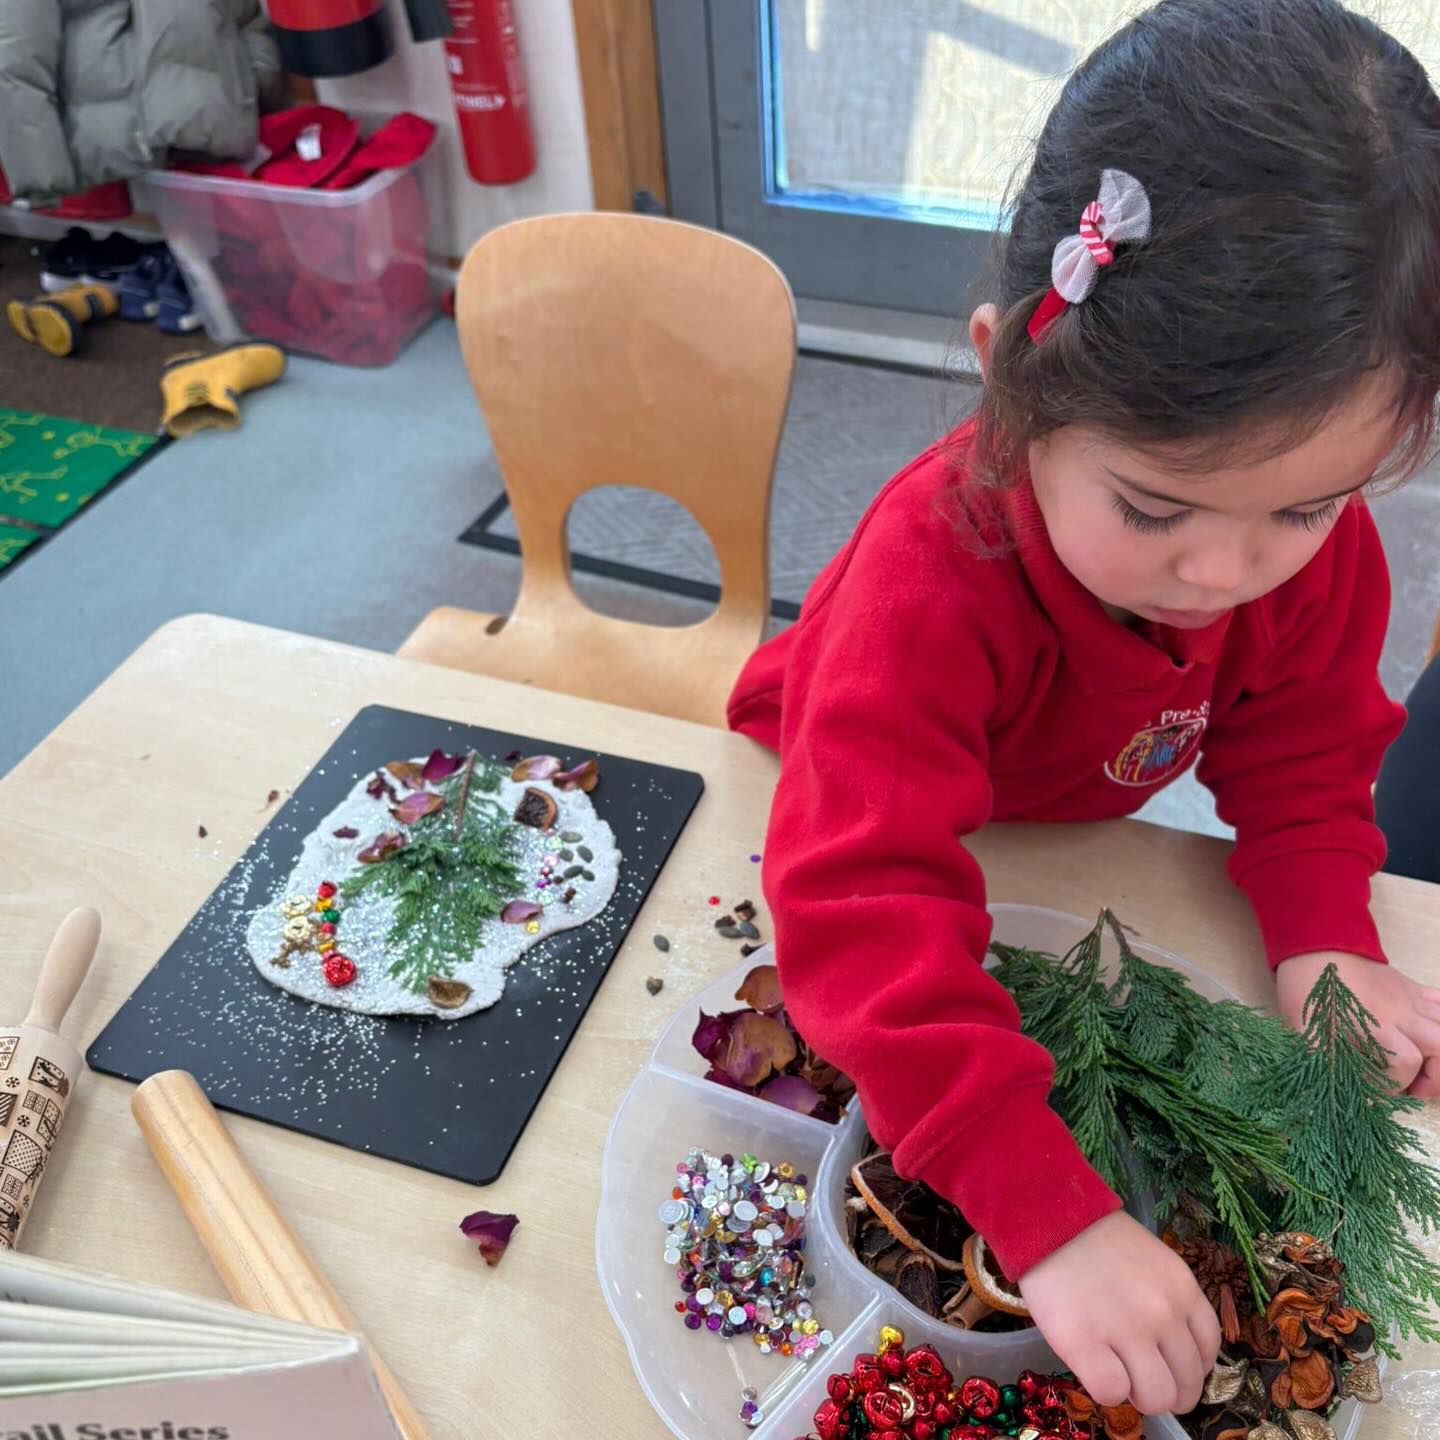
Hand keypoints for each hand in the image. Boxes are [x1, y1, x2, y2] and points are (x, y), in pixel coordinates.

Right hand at [1018, 1211, 1219, 1414]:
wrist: (1049, 1218)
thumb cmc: (1096, 1238)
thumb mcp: (1152, 1262)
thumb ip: (1168, 1302)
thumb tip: (1168, 1354)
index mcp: (1184, 1290)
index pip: (1208, 1353)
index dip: (1190, 1368)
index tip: (1169, 1367)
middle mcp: (1164, 1315)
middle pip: (1187, 1385)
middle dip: (1168, 1391)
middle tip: (1142, 1380)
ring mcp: (1127, 1331)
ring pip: (1156, 1398)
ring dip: (1138, 1396)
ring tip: (1119, 1377)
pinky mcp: (1085, 1345)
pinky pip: (1112, 1393)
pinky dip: (1106, 1390)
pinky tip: (1094, 1369)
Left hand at [1275, 951, 1439, 1098]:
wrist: (1316, 944)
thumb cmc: (1308, 991)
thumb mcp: (1303, 1030)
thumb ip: (1316, 1064)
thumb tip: (1315, 1101)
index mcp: (1372, 1025)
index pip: (1404, 1062)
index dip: (1394, 1085)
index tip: (1375, 1092)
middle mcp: (1399, 1013)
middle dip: (1434, 1075)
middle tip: (1414, 1090)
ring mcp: (1410, 999)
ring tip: (1427, 1069)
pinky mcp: (1413, 988)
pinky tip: (1430, 1036)